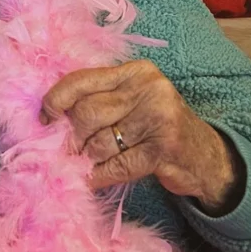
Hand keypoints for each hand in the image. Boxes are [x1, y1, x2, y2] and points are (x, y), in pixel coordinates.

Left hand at [41, 60, 245, 214]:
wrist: (205, 157)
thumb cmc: (156, 128)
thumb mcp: (132, 103)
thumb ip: (99, 101)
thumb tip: (49, 119)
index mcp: (135, 72)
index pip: (82, 80)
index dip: (56, 100)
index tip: (45, 118)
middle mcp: (148, 89)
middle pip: (86, 113)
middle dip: (72, 138)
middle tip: (71, 151)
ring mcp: (158, 118)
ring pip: (99, 142)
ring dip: (87, 160)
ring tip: (88, 164)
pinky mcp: (163, 149)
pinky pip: (116, 166)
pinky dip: (99, 176)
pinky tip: (94, 179)